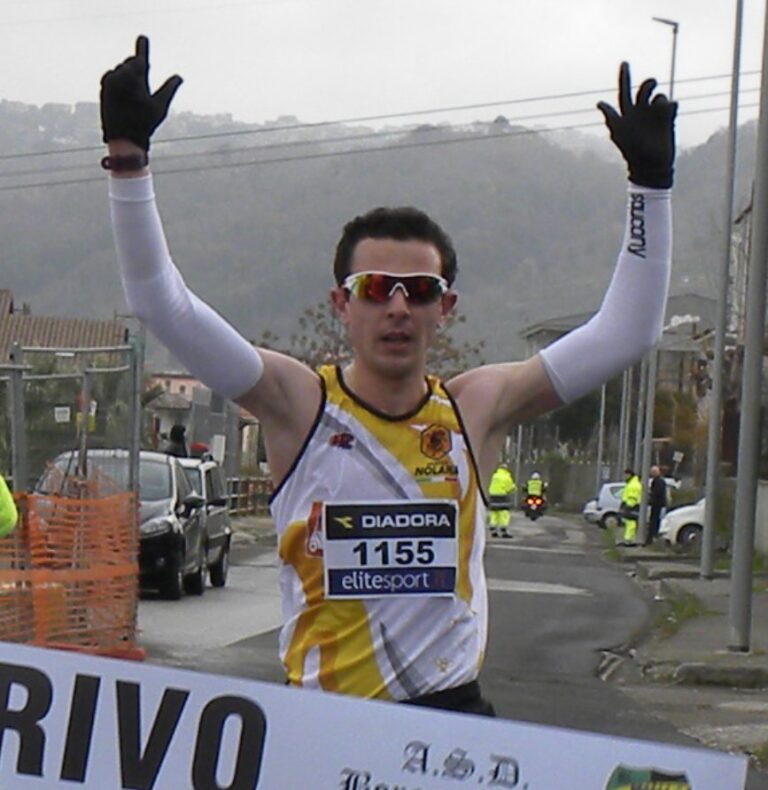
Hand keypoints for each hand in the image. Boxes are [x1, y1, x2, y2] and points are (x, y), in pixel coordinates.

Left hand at [100, 35, 182, 150]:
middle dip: (137, 68)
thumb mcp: (160, 106)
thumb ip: (169, 88)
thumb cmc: (144, 123)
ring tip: (135, 93)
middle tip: (144, 79)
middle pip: (130, 62)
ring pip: (121, 70)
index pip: (139, 56)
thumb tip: (179, 77)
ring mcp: (109, 81)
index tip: (143, 37)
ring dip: (129, 76)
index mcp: (134, 76)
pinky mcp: (103, 88)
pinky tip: (126, 93)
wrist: (123, 139)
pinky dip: (120, 81)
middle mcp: (119, 75)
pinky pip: (113, 77)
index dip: (143, 47)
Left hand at [597, 62, 676, 188]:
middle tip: (651, 84)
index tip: (625, 62)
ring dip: (659, 98)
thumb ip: (610, 117)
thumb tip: (599, 102)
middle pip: (644, 89)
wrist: (650, 166)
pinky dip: (670, 106)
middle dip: (648, 83)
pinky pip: (672, 104)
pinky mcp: (668, 119)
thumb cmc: (631, 151)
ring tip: (659, 107)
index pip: (624, 91)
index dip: (624, 77)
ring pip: (658, 96)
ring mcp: (654, 115)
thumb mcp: (618, 133)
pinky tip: (669, 114)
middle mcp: (640, 112)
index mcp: (626, 113)